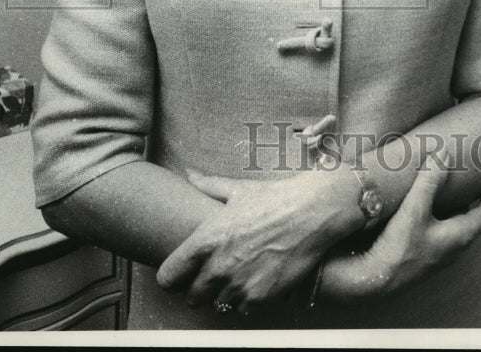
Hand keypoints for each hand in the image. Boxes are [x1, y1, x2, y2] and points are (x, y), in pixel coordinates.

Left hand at [156, 169, 357, 312]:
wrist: (312, 212)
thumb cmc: (275, 198)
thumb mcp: (238, 190)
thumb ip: (208, 185)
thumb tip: (189, 172)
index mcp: (206, 239)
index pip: (168, 276)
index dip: (173, 277)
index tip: (181, 275)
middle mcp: (218, 265)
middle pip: (192, 296)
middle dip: (201, 288)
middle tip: (216, 276)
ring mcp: (239, 284)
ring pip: (219, 304)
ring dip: (227, 294)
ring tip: (242, 275)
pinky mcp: (260, 298)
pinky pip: (244, 309)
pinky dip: (249, 300)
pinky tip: (259, 280)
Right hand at [321, 157, 480, 301]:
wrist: (376, 280)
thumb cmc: (400, 248)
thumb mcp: (414, 209)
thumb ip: (429, 181)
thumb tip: (443, 154)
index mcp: (459, 237)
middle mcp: (453, 248)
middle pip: (471, 223)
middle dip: (473, 204)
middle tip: (471, 186)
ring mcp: (438, 255)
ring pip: (455, 229)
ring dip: (456, 212)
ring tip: (448, 193)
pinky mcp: (423, 256)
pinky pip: (440, 234)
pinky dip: (440, 219)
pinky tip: (425, 211)